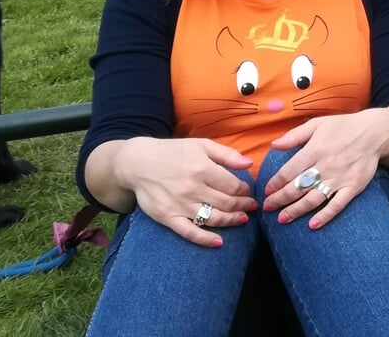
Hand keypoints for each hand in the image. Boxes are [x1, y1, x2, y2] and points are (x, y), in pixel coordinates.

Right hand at [120, 137, 255, 246]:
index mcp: (202, 169)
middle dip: (243, 206)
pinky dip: (205, 239)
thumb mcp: (201, 145)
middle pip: (226, 203)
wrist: (137, 163)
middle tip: (251, 206)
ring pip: (213, 218)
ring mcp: (179, 205)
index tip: (248, 192)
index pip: (233, 186)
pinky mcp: (167, 217)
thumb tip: (249, 164)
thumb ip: (227, 154)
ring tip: (242, 219)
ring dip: (231, 221)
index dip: (245, 191)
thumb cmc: (172, 152)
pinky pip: (189, 232)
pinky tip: (219, 242)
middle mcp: (192, 188)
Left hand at [262, 111, 386, 229]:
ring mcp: (340, 178)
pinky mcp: (353, 187)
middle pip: (298, 187)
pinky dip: (325, 216)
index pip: (289, 171)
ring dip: (296, 210)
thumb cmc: (344, 127)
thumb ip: (295, 135)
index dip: (275, 183)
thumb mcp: (318, 123)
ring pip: (314, 199)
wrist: (376, 132)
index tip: (267, 191)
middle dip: (280, 199)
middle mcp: (326, 166)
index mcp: (315, 149)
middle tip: (268, 207)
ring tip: (282, 218)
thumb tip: (274, 145)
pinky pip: (337, 205)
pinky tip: (312, 225)